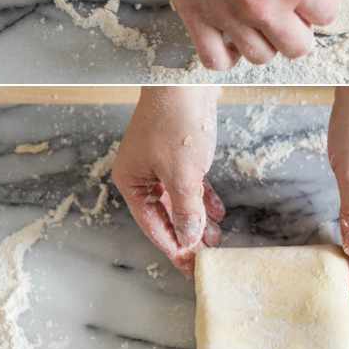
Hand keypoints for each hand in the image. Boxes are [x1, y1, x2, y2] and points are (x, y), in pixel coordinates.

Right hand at [113, 87, 225, 273]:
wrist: (185, 80)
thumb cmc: (175, 122)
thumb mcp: (182, 175)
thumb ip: (186, 211)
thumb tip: (188, 239)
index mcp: (132, 181)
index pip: (152, 224)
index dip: (173, 248)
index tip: (190, 268)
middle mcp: (142, 173)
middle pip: (165, 215)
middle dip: (187, 236)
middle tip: (206, 260)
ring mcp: (160, 162)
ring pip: (179, 200)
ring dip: (197, 220)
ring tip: (217, 241)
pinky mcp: (179, 151)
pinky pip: (189, 184)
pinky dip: (202, 198)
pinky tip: (217, 212)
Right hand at [133, 0, 337, 68]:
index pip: (327, 14)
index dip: (319, 5)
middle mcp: (265, 5)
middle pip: (298, 47)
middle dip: (296, 31)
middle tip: (285, 14)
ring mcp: (229, 17)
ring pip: (261, 57)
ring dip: (263, 43)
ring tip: (254, 23)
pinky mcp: (196, 20)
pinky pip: (217, 60)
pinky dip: (226, 55)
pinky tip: (227, 37)